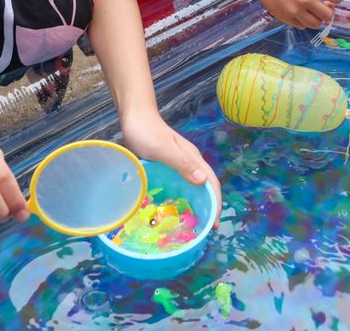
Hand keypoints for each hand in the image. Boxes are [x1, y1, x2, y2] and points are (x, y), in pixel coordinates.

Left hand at [119, 107, 221, 225]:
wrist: (134, 116)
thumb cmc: (147, 132)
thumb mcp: (163, 149)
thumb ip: (182, 163)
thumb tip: (204, 181)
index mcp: (193, 159)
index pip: (212, 184)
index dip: (215, 204)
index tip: (213, 226)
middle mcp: (189, 163)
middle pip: (205, 188)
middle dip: (208, 208)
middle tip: (202, 232)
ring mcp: (178, 165)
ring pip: (193, 187)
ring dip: (196, 205)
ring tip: (190, 226)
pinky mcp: (167, 167)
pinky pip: (179, 186)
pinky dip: (181, 199)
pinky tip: (173, 208)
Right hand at [250, 0, 341, 27]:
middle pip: (328, 14)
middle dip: (328, 10)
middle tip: (323, 5)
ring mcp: (295, 10)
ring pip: (316, 24)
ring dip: (317, 18)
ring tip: (312, 10)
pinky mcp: (286, 18)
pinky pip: (302, 26)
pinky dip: (304, 21)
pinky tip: (300, 12)